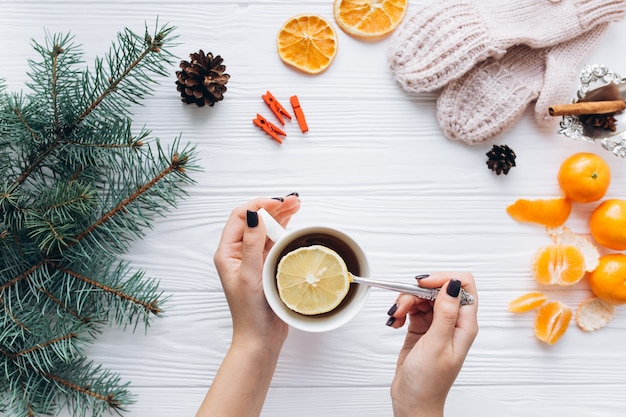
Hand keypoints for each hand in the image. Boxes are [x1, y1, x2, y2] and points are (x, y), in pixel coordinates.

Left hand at [213, 194, 300, 348]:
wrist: (260, 339)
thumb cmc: (251, 312)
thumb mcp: (250, 275)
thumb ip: (253, 244)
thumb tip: (255, 214)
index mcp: (228, 253)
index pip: (240, 217)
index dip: (259, 205)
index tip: (278, 203)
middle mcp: (239, 253)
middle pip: (255, 220)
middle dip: (273, 207)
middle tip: (295, 201)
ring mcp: (253, 260)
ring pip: (266, 230)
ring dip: (281, 216)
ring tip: (297, 206)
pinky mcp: (266, 267)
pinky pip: (274, 242)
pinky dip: (285, 230)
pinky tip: (294, 223)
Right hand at [387, 272, 478, 416]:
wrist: (412, 402)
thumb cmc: (428, 383)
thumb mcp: (437, 345)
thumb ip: (445, 313)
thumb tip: (453, 285)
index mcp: (465, 325)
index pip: (464, 286)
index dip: (443, 279)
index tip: (422, 284)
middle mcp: (452, 322)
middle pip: (437, 289)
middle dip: (416, 292)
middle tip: (403, 306)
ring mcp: (436, 324)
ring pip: (421, 297)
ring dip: (405, 302)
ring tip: (396, 317)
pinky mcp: (421, 328)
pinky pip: (411, 308)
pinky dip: (401, 311)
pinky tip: (395, 322)